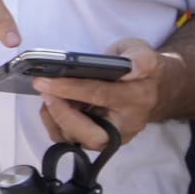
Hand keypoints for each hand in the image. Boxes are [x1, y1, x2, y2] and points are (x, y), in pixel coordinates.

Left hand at [38, 38, 166, 151]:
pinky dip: (54, 124)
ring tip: (47, 96)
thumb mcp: (143, 53)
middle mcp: (125, 125)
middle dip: (63, 115)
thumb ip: (140, 58)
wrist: (150, 89)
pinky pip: (69, 140)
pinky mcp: (97, 140)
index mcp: (137, 99)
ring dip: (55, 119)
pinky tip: (51, 105)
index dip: (70, 88)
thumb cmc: (139, 69)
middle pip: (92, 135)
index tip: (44, 80)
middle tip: (44, 92)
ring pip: (77, 140)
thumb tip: (130, 68)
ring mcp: (111, 137)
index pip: (100, 96)